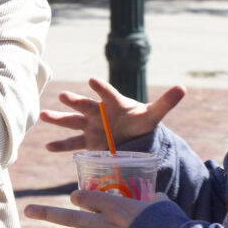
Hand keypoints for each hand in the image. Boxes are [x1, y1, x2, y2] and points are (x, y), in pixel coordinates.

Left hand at [25, 189, 166, 227]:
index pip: (87, 197)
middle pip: (72, 217)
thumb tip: (152, 198)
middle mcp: (107, 223)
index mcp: (116, 205)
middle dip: (49, 213)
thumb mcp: (160, 204)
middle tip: (28, 210)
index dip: (79, 197)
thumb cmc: (171, 222)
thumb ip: (150, 200)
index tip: (74, 198)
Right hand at [40, 76, 185, 152]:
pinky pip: (72, 144)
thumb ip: (165, 102)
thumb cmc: (140, 122)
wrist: (132, 137)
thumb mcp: (153, 115)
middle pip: (85, 105)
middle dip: (75, 101)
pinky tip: (48, 147)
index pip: (108, 94)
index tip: (92, 81)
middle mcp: (99, 113)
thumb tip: (183, 87)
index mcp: (114, 104)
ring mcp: (91, 127)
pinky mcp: (88, 142)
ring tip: (43, 115)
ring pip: (72, 122)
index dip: (101, 88)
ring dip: (58, 119)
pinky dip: (60, 146)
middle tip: (63, 96)